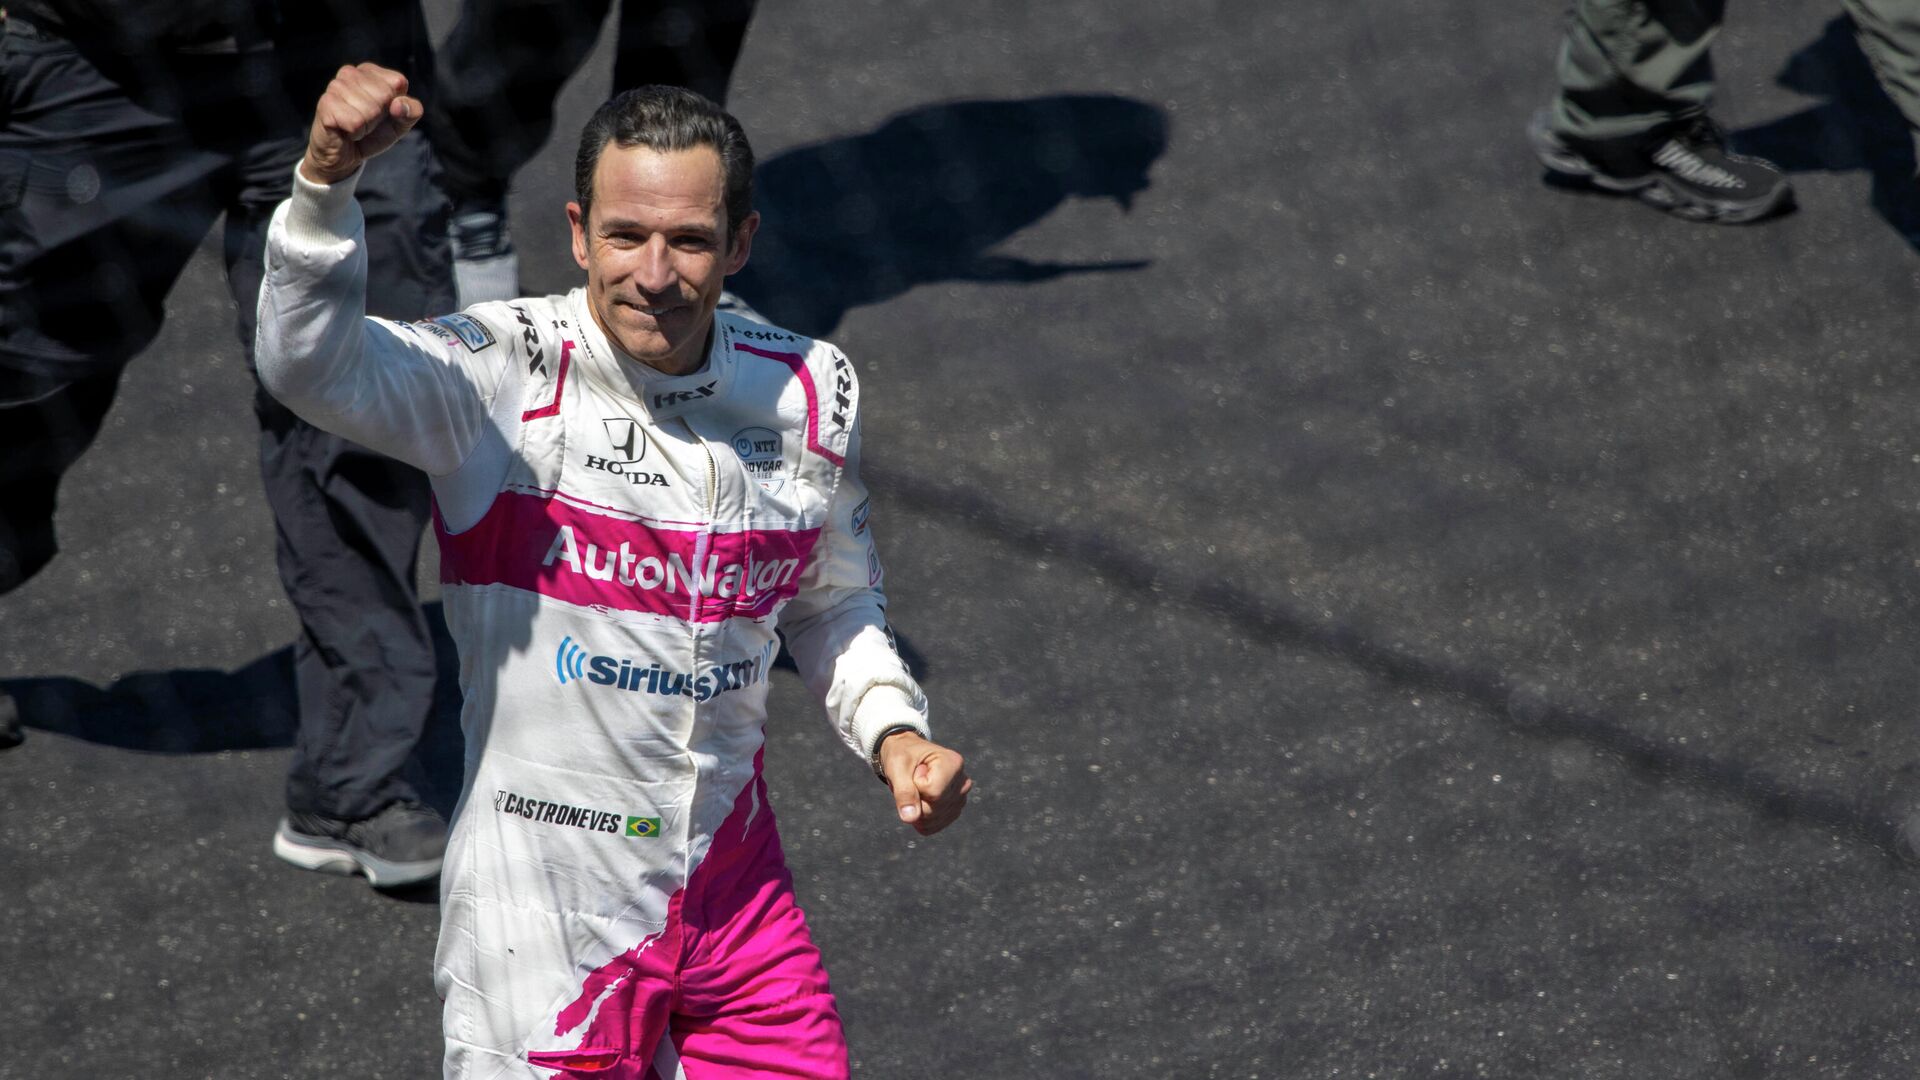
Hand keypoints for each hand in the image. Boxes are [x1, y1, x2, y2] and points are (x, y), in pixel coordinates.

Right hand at [300, 63, 420, 184]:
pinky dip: (355, 132)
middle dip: (380, 117)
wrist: (346, 156)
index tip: (383, 113)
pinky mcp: (326, 103)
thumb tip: (399, 104)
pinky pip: (356, 122)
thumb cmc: (373, 134)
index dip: (396, 105)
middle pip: (384, 96)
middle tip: (367, 122)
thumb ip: (412, 110)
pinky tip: (346, 130)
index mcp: (370, 72)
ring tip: (355, 126)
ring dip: (367, 126)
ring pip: (370, 110)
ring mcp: (335, 86)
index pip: (398, 82)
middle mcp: (350, 73)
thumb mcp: (401, 123)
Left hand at [878, 730, 971, 835]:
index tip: (915, 769)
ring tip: (916, 788)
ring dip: (916, 810)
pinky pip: (932, 827)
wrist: (906, 754)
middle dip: (915, 799)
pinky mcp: (953, 811)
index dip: (915, 786)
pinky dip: (919, 819)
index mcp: (954, 764)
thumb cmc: (902, 755)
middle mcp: (962, 782)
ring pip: (933, 820)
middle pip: (934, 809)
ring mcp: (960, 798)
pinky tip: (918, 801)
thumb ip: (903, 791)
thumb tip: (911, 818)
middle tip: (912, 780)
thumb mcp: (897, 766)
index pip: (933, 793)